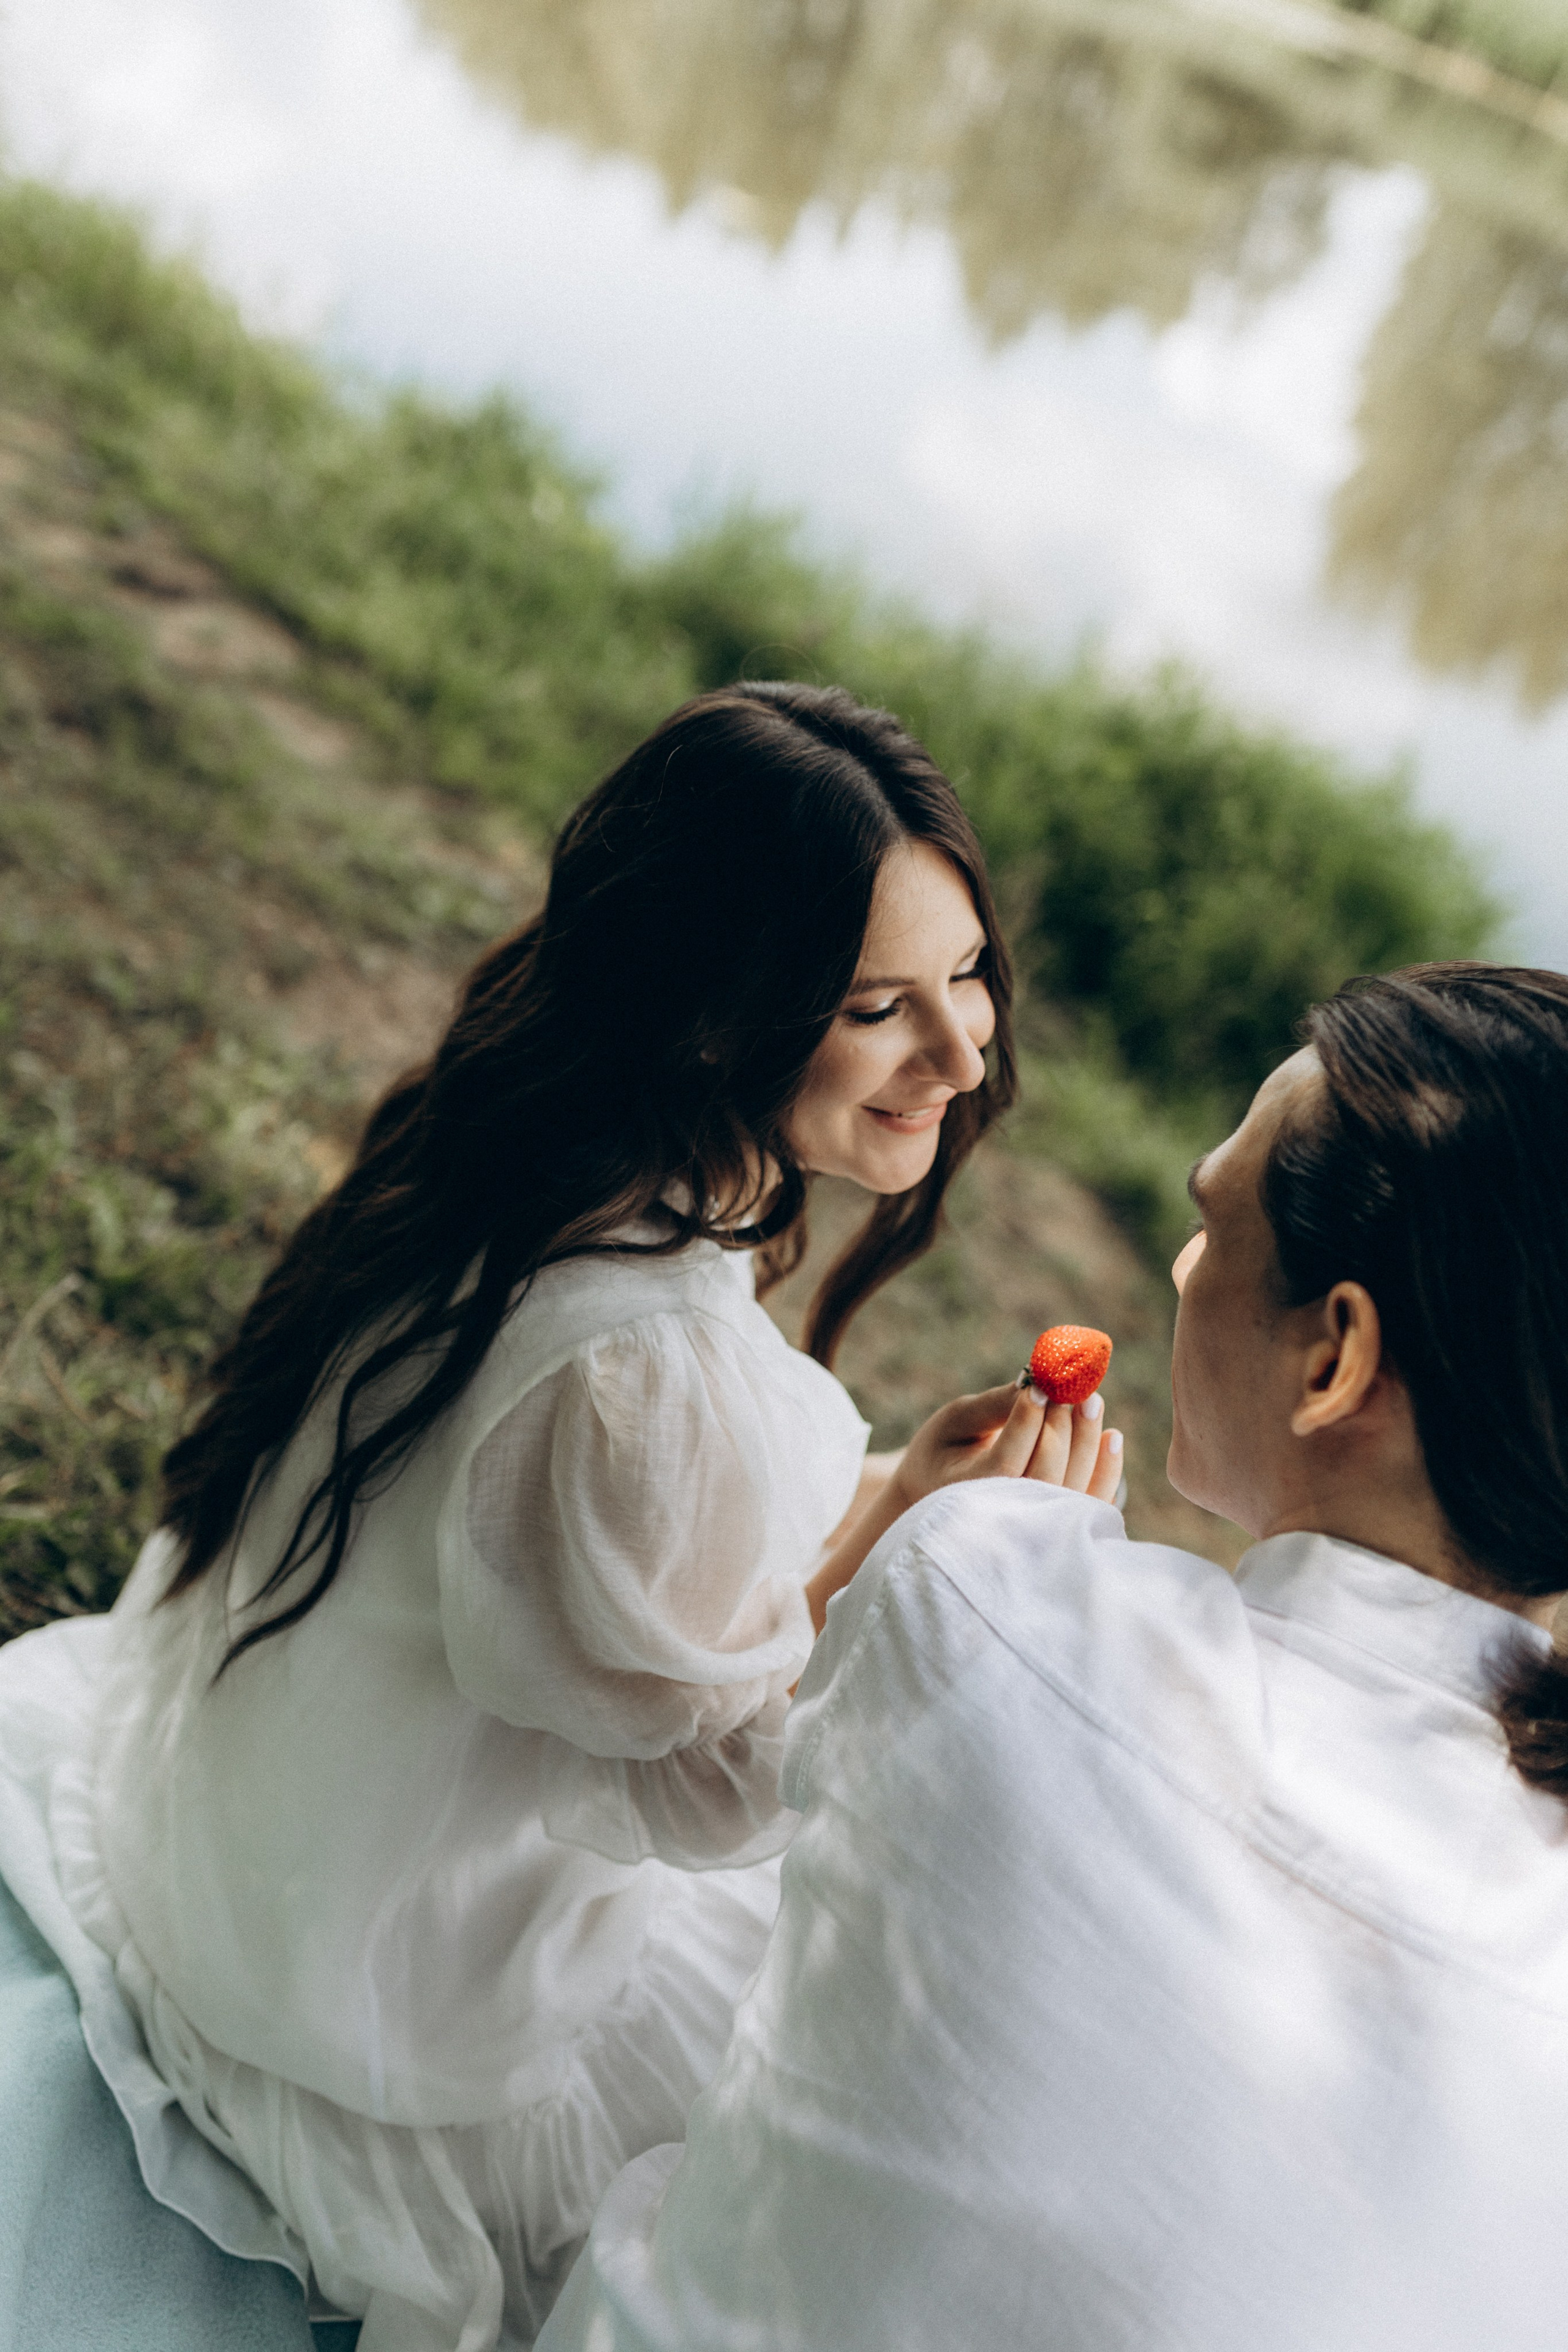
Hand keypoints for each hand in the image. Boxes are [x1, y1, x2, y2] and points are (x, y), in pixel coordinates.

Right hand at [893, 1382, 1122, 1507]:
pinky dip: (1107, 1471)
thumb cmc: (946, 1453)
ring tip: (1092, 1401)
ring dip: (1088, 1442)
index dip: (1026, 1422)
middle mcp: (1001, 1522)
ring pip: (1073, 1490)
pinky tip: (1111, 1436)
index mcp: (964, 1496)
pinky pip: (1092, 1504)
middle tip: (1073, 1388)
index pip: (1005, 1462)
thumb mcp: (956, 1423)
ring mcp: (1035, 1530)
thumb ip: (992, 1406)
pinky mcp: (1062, 1529)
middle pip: (1045, 1476)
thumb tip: (1036, 1383)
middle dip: (1062, 1426)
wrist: (945, 1498)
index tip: (1039, 1386)